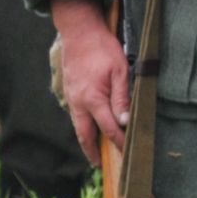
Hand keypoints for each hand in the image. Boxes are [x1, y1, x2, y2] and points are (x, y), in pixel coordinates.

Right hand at [50, 0, 129, 162]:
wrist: (79, 33)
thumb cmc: (103, 49)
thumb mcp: (120, 70)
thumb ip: (122, 97)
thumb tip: (125, 121)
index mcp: (92, 100)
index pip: (108, 128)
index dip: (118, 141)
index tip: (127, 151)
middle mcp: (78, 103)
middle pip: (85, 135)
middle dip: (92, 151)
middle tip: (99, 164)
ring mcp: (71, 98)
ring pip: (78, 125)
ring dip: (86, 138)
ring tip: (95, 150)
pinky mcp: (69, 91)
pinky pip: (75, 114)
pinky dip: (82, 124)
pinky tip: (89, 125)